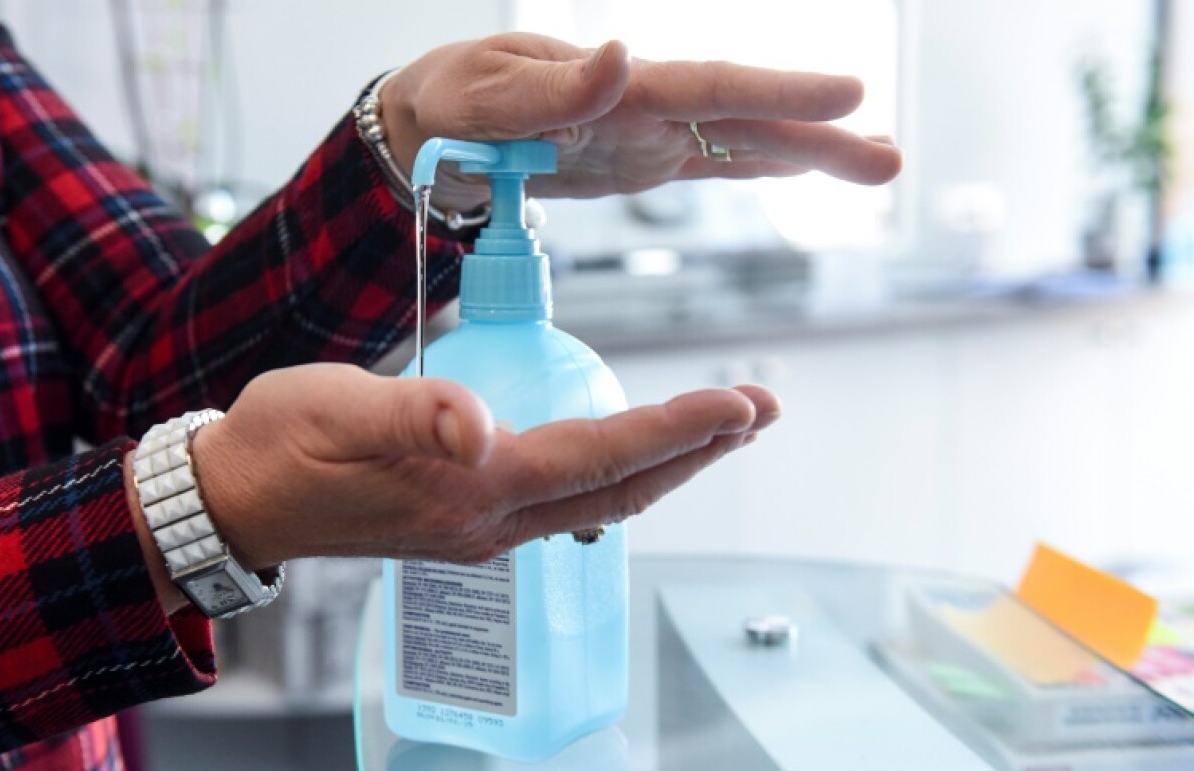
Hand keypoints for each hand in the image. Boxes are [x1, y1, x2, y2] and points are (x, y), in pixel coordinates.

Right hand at [186, 363, 778, 568]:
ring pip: (601, 498)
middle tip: (761, 408)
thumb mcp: (335, 412)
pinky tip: (632, 451)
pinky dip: (620, 471)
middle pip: (619, 487)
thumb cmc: (280, 445)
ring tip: (721, 426)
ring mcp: (482, 529)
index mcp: (470, 489)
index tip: (739, 403)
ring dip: (668, 462)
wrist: (238, 498)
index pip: (599, 456)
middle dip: (699, 449)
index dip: (675, 429)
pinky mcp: (468, 522)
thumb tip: (480, 425)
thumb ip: (413, 415)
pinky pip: (568, 501)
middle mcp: (489, 521)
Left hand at [381, 33, 902, 208]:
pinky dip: (758, 166)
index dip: (780, 95)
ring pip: (743, 142)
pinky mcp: (640, 159)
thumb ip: (553, 91)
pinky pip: (710, 162)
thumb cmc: (451, 105)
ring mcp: (649, 132)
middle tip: (890, 159)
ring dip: (809, 156)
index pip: (712, 86)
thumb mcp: (486, 100)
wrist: (428, 128)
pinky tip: (800, 167)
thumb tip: (622, 54)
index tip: (848, 96)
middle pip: (747, 116)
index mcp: (617, 84)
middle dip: (819, 135)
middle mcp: (647, 102)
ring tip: (877, 167)